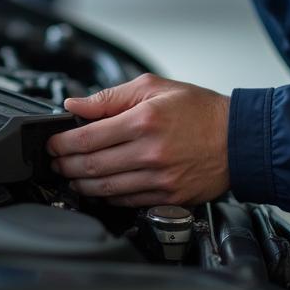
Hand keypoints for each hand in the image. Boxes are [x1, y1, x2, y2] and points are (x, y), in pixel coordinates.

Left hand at [47, 73, 230, 207]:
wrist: (237, 138)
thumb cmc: (198, 109)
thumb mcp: (153, 87)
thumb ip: (110, 97)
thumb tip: (75, 104)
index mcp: (144, 120)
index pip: (88, 137)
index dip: (62, 142)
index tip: (52, 142)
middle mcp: (150, 152)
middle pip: (92, 166)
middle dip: (66, 165)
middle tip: (55, 161)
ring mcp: (159, 179)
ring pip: (106, 189)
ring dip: (81, 185)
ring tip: (71, 177)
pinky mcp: (168, 198)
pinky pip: (127, 202)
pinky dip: (107, 198)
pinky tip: (98, 190)